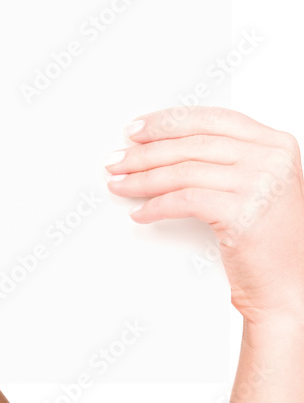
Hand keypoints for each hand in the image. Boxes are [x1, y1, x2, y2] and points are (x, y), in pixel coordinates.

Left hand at [104, 106, 303, 324]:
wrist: (290, 283)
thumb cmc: (269, 239)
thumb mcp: (255, 185)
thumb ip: (224, 159)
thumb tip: (161, 146)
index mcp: (276, 144)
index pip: (211, 120)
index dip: (167, 122)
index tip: (136, 129)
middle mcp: (271, 159)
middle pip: (191, 145)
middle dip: (144, 153)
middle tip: (116, 160)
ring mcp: (260, 185)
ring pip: (183, 172)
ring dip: (142, 179)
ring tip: (119, 184)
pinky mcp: (242, 213)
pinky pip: (183, 201)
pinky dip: (155, 206)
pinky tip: (139, 212)